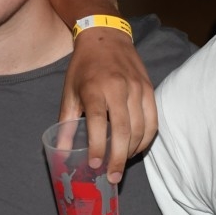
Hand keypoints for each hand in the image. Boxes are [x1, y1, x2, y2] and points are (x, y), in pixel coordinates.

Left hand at [59, 28, 155, 183]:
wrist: (106, 37)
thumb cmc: (83, 67)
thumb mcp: (69, 92)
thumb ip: (67, 123)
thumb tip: (62, 152)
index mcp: (94, 88)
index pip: (98, 122)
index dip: (98, 146)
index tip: (95, 165)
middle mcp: (118, 88)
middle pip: (123, 130)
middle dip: (117, 158)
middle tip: (112, 178)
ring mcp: (137, 88)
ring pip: (140, 128)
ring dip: (131, 151)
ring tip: (120, 165)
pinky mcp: (149, 89)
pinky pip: (153, 120)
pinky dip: (146, 139)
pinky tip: (136, 149)